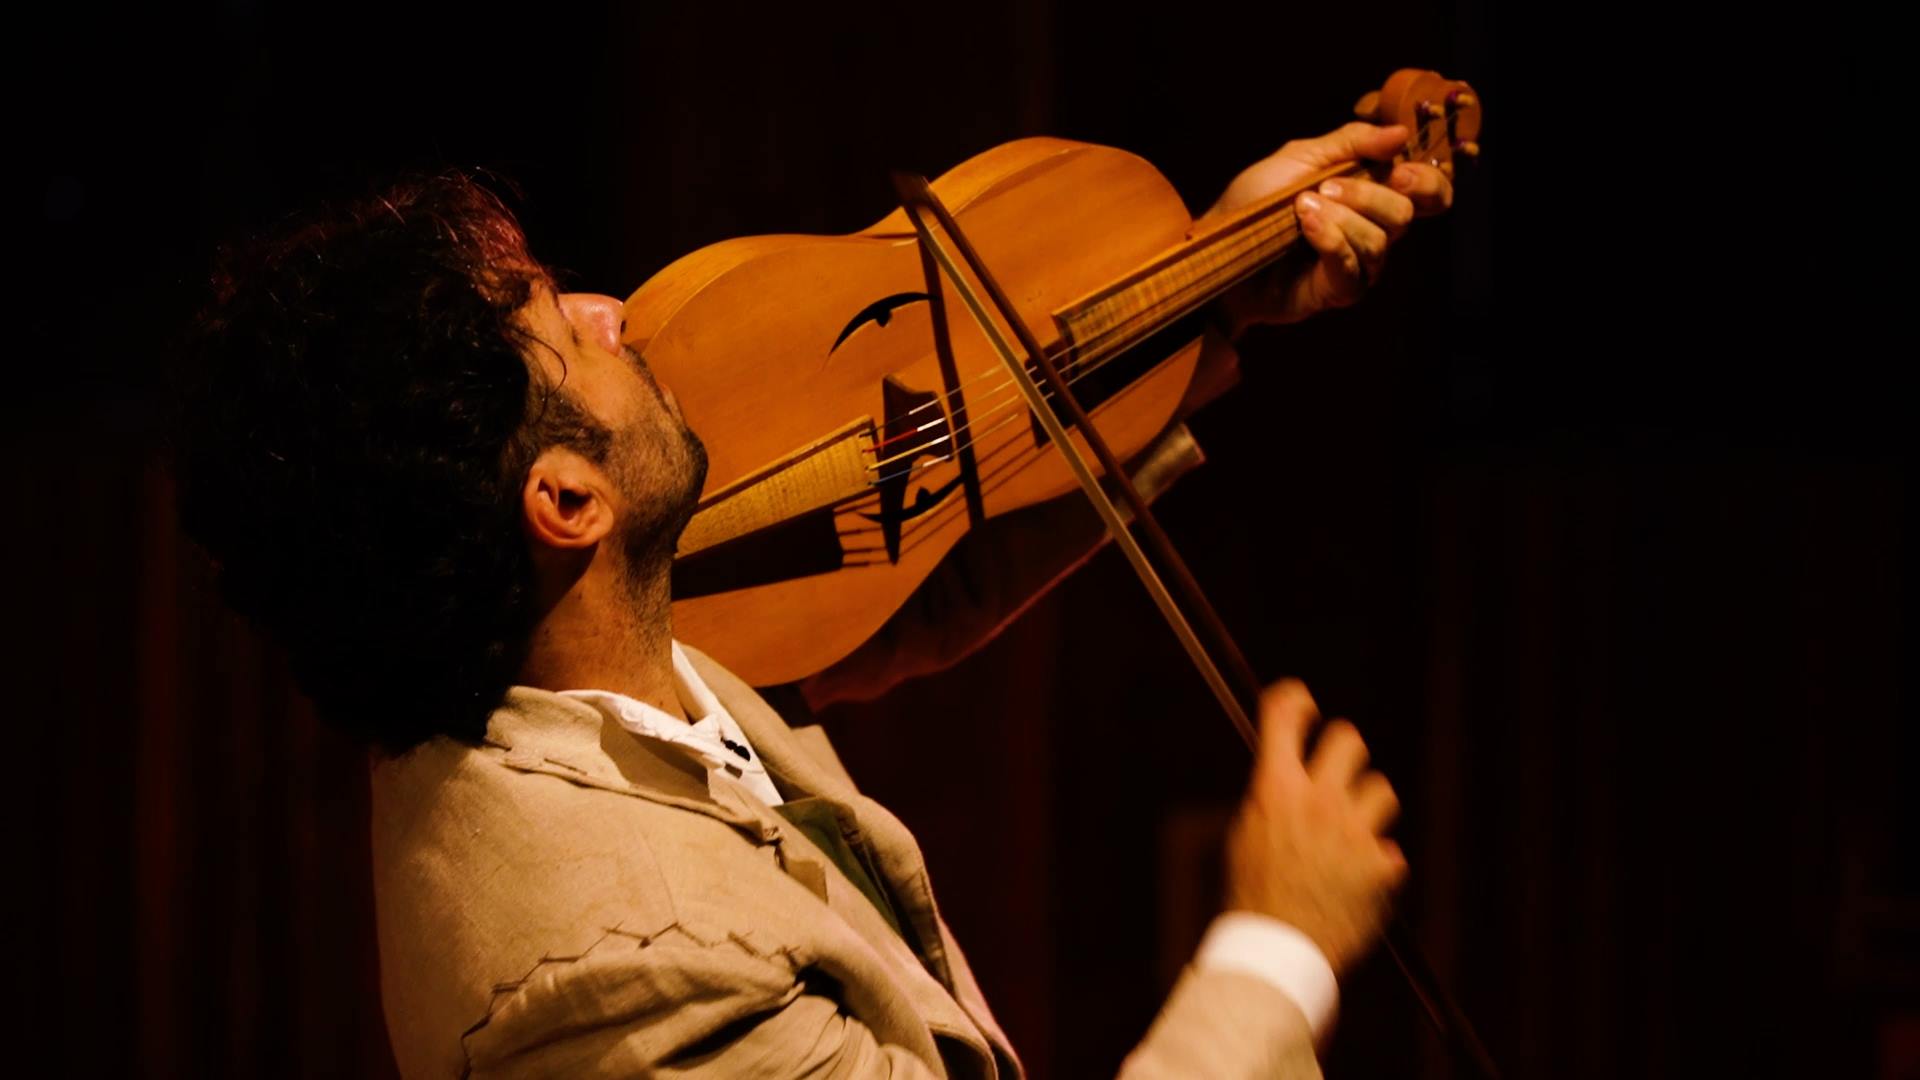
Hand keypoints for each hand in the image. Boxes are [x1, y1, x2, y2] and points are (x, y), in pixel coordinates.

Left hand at [1202, 122, 1453, 332]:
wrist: (1216, 246)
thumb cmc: (1255, 202)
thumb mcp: (1300, 157)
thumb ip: (1351, 142)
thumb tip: (1400, 133)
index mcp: (1370, 193)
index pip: (1427, 193)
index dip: (1427, 183)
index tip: (1400, 170)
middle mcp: (1371, 229)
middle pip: (1406, 214)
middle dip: (1369, 195)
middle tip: (1326, 186)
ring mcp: (1356, 263)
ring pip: (1380, 240)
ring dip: (1339, 217)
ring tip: (1299, 209)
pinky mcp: (1337, 291)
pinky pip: (1353, 267)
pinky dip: (1330, 241)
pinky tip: (1305, 227)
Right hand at [1224, 679, 1405, 975]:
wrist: (1278, 950)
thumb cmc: (1254, 894)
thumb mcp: (1247, 833)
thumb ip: (1272, 796)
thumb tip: (1288, 770)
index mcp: (1276, 790)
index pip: (1284, 717)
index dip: (1294, 700)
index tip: (1302, 702)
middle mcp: (1318, 801)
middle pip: (1349, 740)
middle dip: (1345, 752)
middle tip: (1338, 772)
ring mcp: (1354, 832)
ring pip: (1380, 790)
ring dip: (1367, 810)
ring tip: (1348, 838)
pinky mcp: (1381, 865)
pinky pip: (1388, 848)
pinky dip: (1375, 863)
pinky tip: (1355, 883)